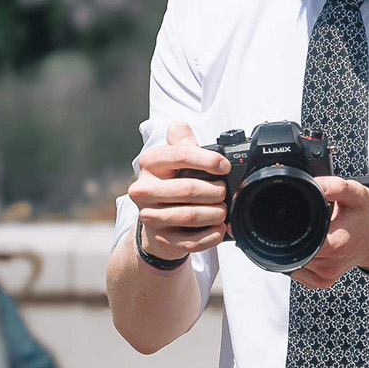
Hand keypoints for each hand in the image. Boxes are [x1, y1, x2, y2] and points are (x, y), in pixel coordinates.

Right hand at [128, 121, 229, 262]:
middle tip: (224, 193)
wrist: (156, 225)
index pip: (180, 154)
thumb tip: (179, 126)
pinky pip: (191, 241)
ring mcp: (150, 217)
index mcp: (149, 164)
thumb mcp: (173, 162)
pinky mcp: (161, 240)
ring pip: (190, 216)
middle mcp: (144, 190)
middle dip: (214, 191)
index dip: (208, 160)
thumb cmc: (169, 187)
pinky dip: (211, 235)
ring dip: (214, 214)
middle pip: (187, 188)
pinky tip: (219, 229)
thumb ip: (180, 143)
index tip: (224, 166)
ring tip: (223, 211)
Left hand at [290, 178, 368, 289]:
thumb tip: (314, 184)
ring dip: (298, 247)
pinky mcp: (324, 281)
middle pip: (294, 250)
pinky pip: (301, 274)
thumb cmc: (367, 216)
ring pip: (295, 262)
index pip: (299, 241)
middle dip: (295, 235)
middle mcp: (330, 263)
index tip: (301, 218)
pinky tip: (312, 248)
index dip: (291, 228)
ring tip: (316, 234)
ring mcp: (327, 274)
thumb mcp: (355, 194)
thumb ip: (335, 186)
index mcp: (335, 244)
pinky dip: (301, 261)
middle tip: (308, 223)